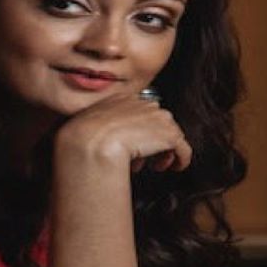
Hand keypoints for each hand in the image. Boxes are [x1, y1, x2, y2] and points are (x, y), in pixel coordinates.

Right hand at [57, 93, 191, 172]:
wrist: (92, 142)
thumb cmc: (84, 137)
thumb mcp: (88, 125)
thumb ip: (101, 126)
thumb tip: (110, 140)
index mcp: (123, 99)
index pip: (140, 112)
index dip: (139, 131)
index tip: (132, 147)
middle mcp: (144, 104)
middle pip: (158, 122)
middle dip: (152, 141)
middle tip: (142, 160)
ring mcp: (158, 118)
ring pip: (170, 135)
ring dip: (163, 151)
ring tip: (153, 166)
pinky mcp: (169, 135)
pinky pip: (183, 148)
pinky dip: (181, 159)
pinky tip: (174, 168)